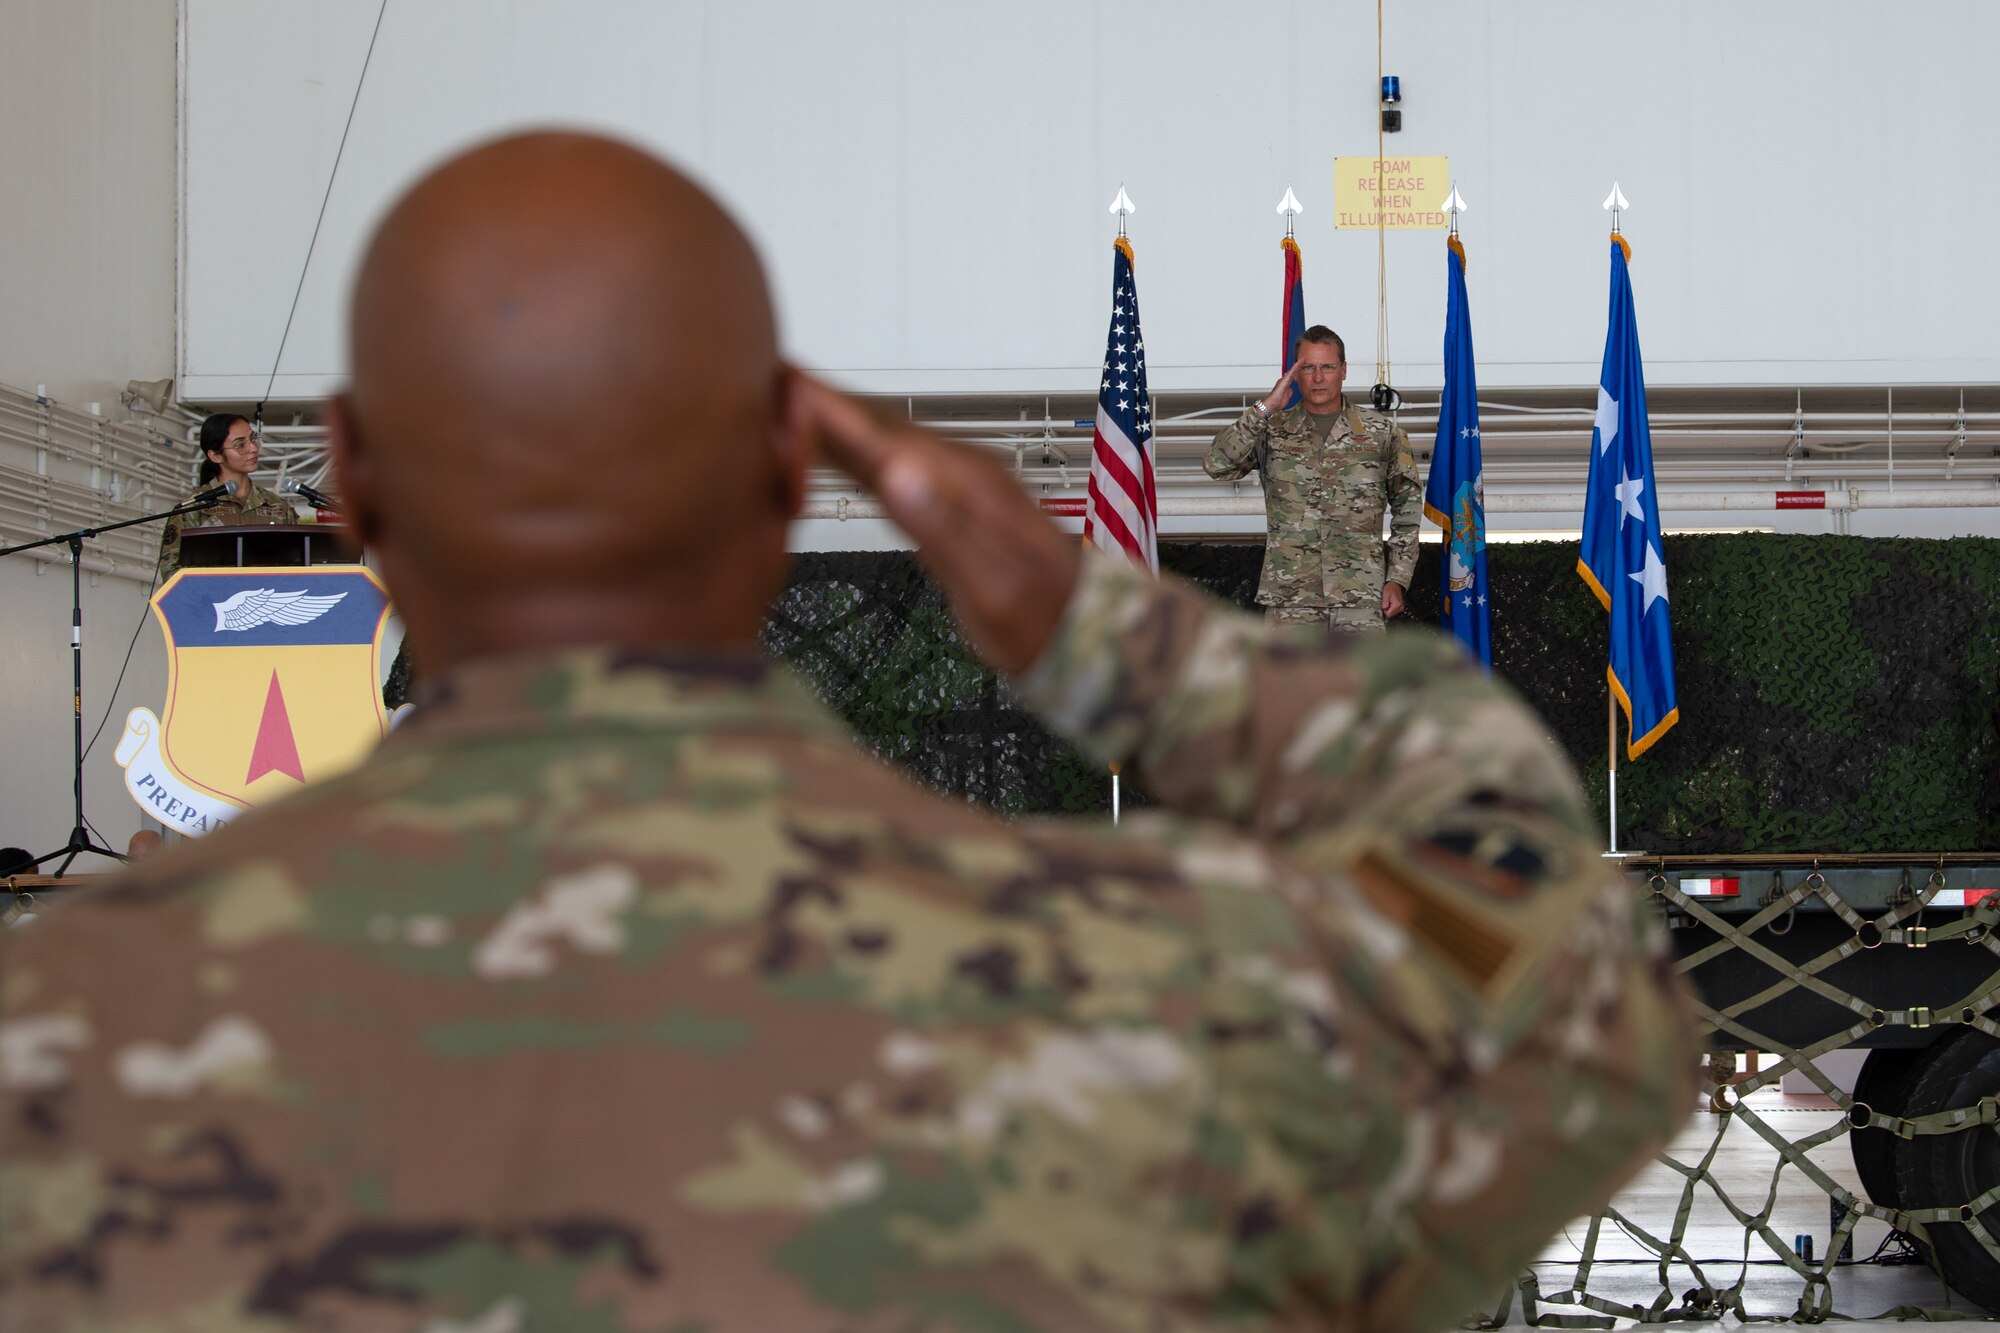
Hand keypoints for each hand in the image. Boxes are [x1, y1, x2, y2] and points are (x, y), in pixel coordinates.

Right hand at [788, 370, 1079, 673]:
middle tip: (761, 370)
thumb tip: (896, 475)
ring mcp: (956, 485)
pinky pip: (890, 464)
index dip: (827, 409)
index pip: (881, 436)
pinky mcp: (951, 503)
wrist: (1086, 628)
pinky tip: (830, 450)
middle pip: (876, 426)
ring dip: (832, 419)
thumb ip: (943, 531)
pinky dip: (851, 450)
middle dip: (819, 400)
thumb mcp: (992, 585)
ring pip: (881, 441)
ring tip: (781, 398)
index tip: (781, 380)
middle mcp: (959, 473)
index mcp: (963, 484)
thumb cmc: (1042, 617)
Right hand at [1260, 365, 1298, 414]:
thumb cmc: (1278, 401)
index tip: (1302, 367)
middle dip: (1298, 366)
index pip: (1293, 376)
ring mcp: (1284, 379)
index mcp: (1286, 384)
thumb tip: (1291, 388)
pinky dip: (1295, 367)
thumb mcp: (1287, 395)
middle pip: (1293, 372)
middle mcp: (1284, 380)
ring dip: (1297, 365)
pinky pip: (1291, 372)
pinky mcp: (1284, 380)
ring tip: (1302, 360)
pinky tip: (1298, 364)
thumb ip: (1290, 391)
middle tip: (1303, 361)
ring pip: (1292, 370)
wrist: (1273, 403)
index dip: (1298, 371)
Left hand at [1382, 581, 1405, 619]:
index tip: (1383, 606)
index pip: (1388, 614)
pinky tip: (1390, 603)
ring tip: (1388, 602)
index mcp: (1397, 604)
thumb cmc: (1391, 588)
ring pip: (1392, 613)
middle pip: (1390, 614)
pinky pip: (1394, 611)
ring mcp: (1401, 607)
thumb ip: (1384, 602)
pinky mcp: (1400, 607)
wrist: (1396, 585)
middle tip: (1386, 603)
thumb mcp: (1385, 594)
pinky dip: (1391, 608)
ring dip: (1388, 609)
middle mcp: (1400, 607)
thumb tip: (1383, 609)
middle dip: (1386, 610)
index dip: (1384, 611)